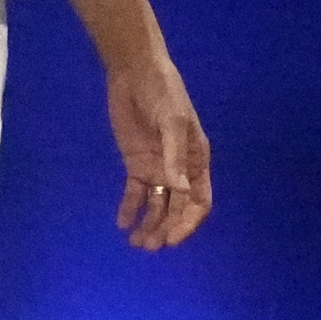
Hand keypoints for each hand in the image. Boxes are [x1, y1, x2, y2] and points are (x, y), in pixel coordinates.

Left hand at [104, 53, 212, 251]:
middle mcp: (179, 169)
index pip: (198, 201)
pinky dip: (130, 209)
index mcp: (196, 160)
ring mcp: (157, 167)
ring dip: (148, 225)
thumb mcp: (172, 122)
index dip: (188, 222)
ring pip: (156, 205)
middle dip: (165, 229)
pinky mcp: (136, 163)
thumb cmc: (163, 94)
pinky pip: (135, 193)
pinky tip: (122, 223)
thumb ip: (174, 157)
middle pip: (176, 208)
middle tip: (149, 245)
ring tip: (135, 242)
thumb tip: (179, 190)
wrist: (135, 73)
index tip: (172, 239)